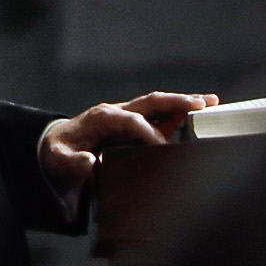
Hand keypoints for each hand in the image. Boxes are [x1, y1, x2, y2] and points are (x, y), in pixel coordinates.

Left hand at [39, 90, 217, 197]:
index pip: (133, 121)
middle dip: (177, 102)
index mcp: (102, 118)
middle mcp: (117, 111)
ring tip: (211, 102)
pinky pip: (158, 113)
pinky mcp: (133, 120)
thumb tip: (90, 162)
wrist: (54, 145)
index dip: (150, 133)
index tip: (165, 147)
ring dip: (184, 103)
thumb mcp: (58, 160)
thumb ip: (72, 162)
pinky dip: (178, 111)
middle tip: (203, 104)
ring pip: (158, 105)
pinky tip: (199, 111)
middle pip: (152, 103)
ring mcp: (127, 113)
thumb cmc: (58, 152)